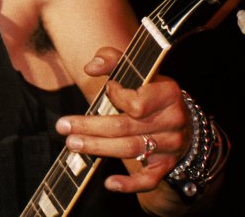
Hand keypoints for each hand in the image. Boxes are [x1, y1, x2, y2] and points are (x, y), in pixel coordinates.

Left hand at [56, 47, 190, 192]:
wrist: (181, 118)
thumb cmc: (150, 89)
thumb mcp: (137, 69)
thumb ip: (113, 59)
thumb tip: (90, 67)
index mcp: (168, 93)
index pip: (137, 102)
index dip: (117, 96)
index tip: (107, 89)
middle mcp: (172, 120)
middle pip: (125, 127)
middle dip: (90, 127)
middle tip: (63, 127)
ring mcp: (171, 145)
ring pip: (131, 149)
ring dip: (98, 148)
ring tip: (72, 143)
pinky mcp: (166, 165)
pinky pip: (150, 179)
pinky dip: (130, 184)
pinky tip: (110, 183)